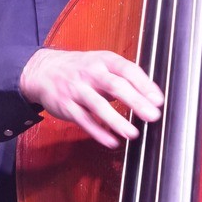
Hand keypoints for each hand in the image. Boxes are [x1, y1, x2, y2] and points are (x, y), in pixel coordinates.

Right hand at [19, 48, 162, 148]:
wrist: (44, 70)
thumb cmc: (80, 69)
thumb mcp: (102, 64)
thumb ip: (125, 79)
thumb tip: (151, 98)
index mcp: (104, 60)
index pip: (128, 70)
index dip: (144, 85)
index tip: (158, 100)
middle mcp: (90, 73)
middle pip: (115, 86)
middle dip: (135, 101)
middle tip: (152, 115)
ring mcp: (77, 89)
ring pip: (98, 105)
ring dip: (116, 120)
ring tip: (133, 133)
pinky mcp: (66, 105)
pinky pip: (83, 120)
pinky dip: (98, 132)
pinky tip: (111, 141)